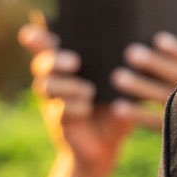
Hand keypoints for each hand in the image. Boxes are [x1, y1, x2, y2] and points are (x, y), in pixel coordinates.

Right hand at [20, 20, 176, 165]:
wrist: (107, 145)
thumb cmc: (115, 106)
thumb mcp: (121, 86)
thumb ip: (124, 68)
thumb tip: (142, 46)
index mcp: (68, 65)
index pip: (47, 45)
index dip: (37, 37)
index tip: (34, 30)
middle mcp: (56, 79)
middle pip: (41, 63)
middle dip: (54, 60)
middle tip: (74, 61)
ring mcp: (54, 101)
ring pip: (46, 86)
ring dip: (67, 86)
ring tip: (88, 91)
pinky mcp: (58, 121)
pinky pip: (59, 110)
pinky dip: (73, 108)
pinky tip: (86, 108)